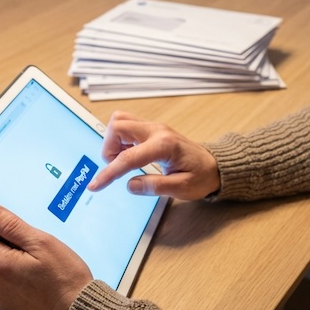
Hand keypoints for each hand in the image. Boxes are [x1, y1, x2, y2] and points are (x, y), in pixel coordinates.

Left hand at [0, 203, 92, 309]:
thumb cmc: (64, 278)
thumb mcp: (41, 242)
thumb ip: (11, 226)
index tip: (6, 220)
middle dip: (7, 241)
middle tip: (34, 244)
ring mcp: (0, 295)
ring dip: (14, 257)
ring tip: (39, 262)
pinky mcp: (9, 303)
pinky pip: (7, 280)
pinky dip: (18, 273)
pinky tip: (38, 275)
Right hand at [87, 111, 219, 199]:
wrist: (213, 165)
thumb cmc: (200, 176)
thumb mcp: (182, 188)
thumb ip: (155, 186)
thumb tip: (130, 185)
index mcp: (164, 145)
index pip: (128, 157)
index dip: (109, 172)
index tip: (96, 185)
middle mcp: (157, 130)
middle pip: (118, 125)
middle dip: (108, 148)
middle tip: (116, 168)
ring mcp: (154, 127)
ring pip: (120, 121)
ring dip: (113, 141)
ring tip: (122, 162)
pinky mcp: (151, 129)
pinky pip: (127, 126)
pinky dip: (120, 140)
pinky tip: (128, 156)